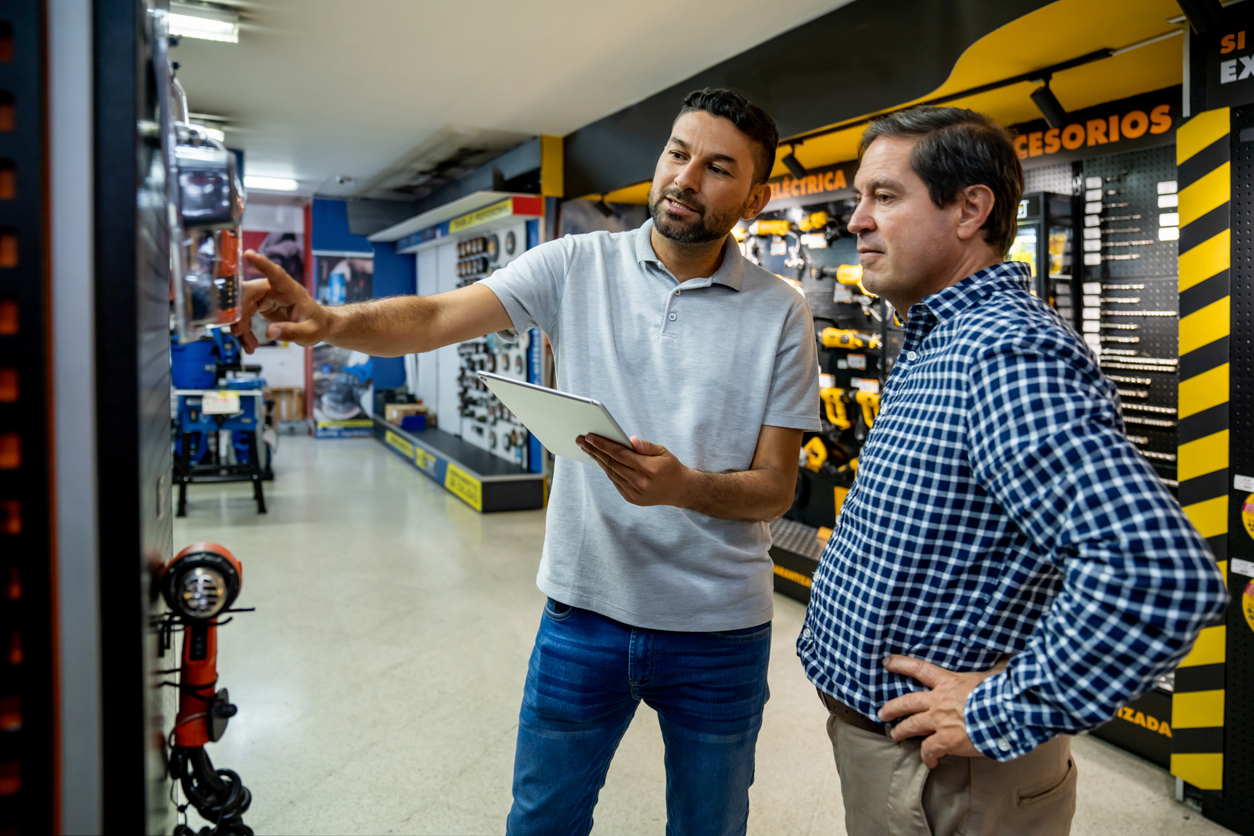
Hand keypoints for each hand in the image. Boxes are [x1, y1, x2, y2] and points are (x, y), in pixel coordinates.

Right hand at [228, 250, 332, 351]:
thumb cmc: (316, 324)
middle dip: (240, 315)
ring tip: (249, 346)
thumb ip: (291, 332)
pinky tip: (249, 343)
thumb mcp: (309, 333)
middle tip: (239, 334)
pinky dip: (243, 329)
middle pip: (248, 294)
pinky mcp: (259, 305)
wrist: (316, 326)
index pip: (275, 273)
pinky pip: (244, 315)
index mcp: (290, 289)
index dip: (262, 263)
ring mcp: (265, 296)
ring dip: (241, 327)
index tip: (249, 254)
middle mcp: (274, 288)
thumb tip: (270, 333)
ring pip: (242, 307)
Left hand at [576, 434, 692, 507]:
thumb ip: (645, 446)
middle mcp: (640, 482)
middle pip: (611, 463)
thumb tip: (630, 440)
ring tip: (587, 448)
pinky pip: (615, 481)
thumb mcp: (662, 451)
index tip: (590, 437)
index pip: (620, 454)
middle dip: (594, 450)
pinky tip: (599, 460)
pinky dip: (606, 470)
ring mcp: (634, 492)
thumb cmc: (670, 467)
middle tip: (581, 440)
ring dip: (597, 460)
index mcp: (649, 468)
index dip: (603, 445)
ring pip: (611, 473)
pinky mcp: (631, 498)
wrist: (679, 490)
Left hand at [877, 654, 1007, 767]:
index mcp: (948, 682)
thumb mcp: (994, 673)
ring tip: (895, 736)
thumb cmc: (1002, 692)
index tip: (886, 662)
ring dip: (901, 731)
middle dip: (892, 708)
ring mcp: (939, 721)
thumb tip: (1005, 660)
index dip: (900, 664)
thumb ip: (993, 668)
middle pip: (907, 702)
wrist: (1006, 713)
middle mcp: (938, 700)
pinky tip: (930, 762)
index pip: (918, 668)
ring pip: (911, 726)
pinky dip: (927, 757)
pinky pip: (929, 750)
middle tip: (882, 713)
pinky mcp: (946, 740)